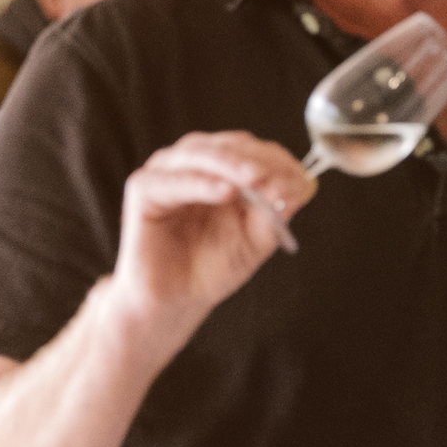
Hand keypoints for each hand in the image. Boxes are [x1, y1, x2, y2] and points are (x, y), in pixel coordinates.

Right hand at [105, 132, 310, 343]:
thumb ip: (276, 213)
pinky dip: (201, 183)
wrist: (175, 301)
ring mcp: (166, 172)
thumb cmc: (211, 267)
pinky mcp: (144, 188)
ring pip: (203, 154)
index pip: (254, 151)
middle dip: (259, 161)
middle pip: (231, 146)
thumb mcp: (256, 240)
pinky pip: (174, 180)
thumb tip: (302, 186)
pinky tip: (225, 191)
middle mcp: (193, 163)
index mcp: (221, 169)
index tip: (301, 181)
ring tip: (255, 180)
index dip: (279, 161)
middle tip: (280, 179)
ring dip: (232, 164)